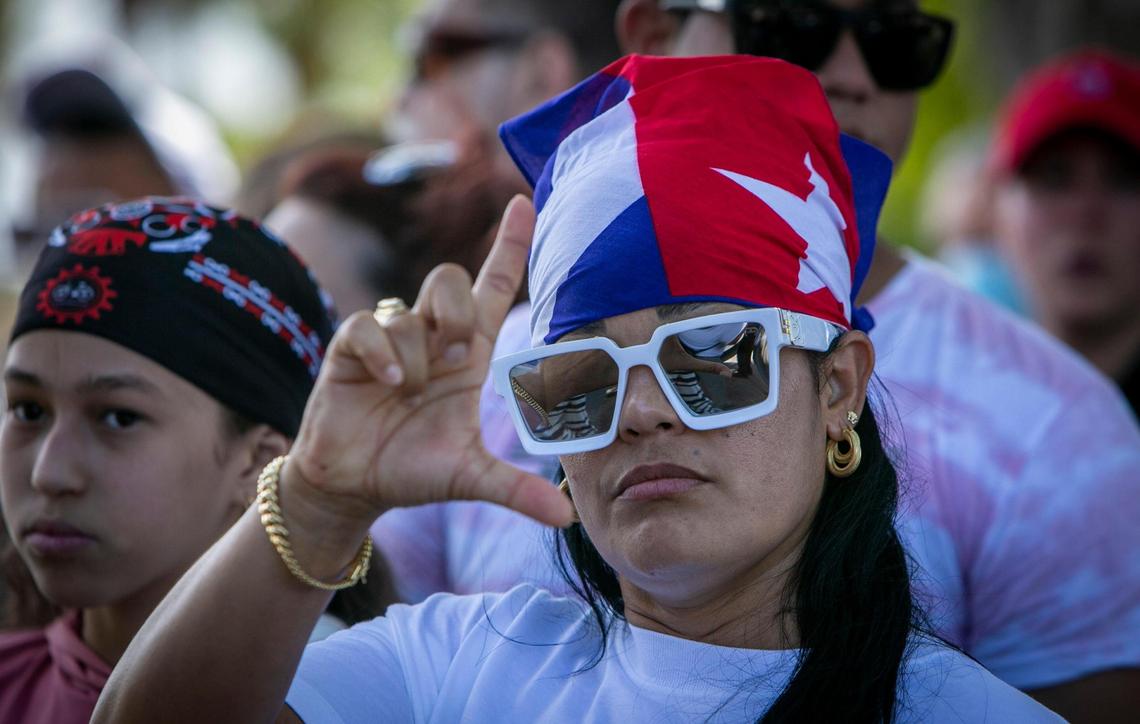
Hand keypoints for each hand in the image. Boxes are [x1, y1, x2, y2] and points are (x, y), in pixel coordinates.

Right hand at [284, 196, 573, 527]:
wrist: (353, 488)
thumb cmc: (413, 471)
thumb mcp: (470, 477)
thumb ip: (516, 489)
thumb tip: (567, 517)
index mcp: (468, 355)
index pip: (493, 286)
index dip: (509, 245)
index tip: (524, 202)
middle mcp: (431, 339)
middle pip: (450, 279)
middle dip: (457, 310)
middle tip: (456, 357)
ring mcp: (390, 341)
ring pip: (411, 309)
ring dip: (417, 354)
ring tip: (408, 394)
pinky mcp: (350, 350)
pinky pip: (370, 326)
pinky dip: (383, 354)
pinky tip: (388, 385)